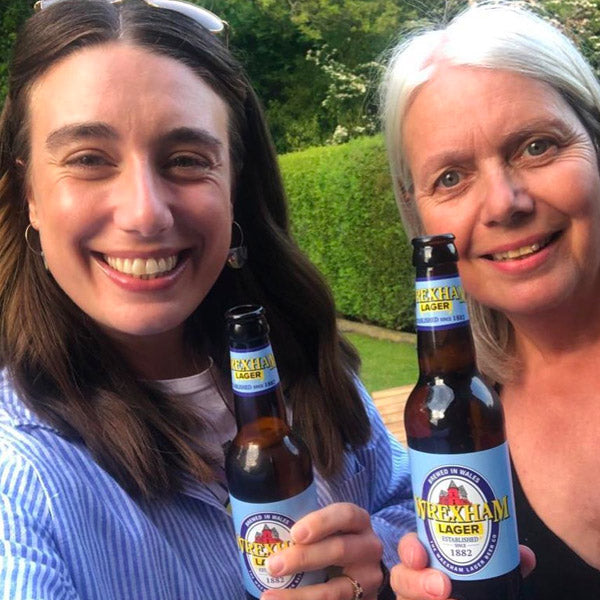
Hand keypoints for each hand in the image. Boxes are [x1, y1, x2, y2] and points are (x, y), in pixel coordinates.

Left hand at [260, 502, 383, 598]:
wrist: (359, 573)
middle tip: (273, 566)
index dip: (321, 522)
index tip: (295, 533)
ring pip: (336, 590)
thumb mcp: (328, 529)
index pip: (345, 515)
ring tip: (268, 597)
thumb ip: (305, 528)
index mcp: (358, 522)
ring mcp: (367, 579)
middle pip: (339, 550)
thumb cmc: (332, 542)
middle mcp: (369, 548)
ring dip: (299, 597)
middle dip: (303, 558)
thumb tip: (258, 526)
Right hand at [390, 533, 535, 598]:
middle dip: (417, 582)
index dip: (410, 550)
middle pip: (401, 579)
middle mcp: (414, 580)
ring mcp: (415, 598)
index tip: (420, 556)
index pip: (409, 548)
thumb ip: (500, 557)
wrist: (464, 592)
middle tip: (442, 586)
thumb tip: (524, 555)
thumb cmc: (471, 576)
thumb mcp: (482, 563)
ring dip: (422, 598)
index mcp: (426, 557)